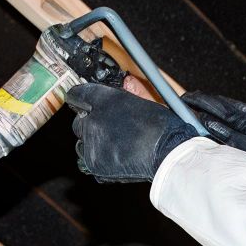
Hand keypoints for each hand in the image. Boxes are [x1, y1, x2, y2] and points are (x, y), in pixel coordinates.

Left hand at [68, 82, 198, 182]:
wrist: (168, 156)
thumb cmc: (163, 129)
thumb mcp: (148, 102)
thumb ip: (132, 91)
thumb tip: (127, 83)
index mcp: (104, 99)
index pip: (77, 94)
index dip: (83, 98)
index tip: (86, 103)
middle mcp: (93, 120)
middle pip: (80, 119)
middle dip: (91, 122)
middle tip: (111, 128)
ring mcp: (91, 142)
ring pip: (82, 140)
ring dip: (93, 141)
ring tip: (114, 143)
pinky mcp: (93, 162)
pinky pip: (87, 158)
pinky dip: (98, 158)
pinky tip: (115, 155)